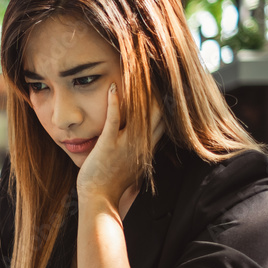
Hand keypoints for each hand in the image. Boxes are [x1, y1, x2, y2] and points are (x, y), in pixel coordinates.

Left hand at [77, 83, 163, 207]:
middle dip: (160, 92)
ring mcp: (126, 143)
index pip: (166, 120)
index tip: (168, 85)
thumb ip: (142, 150)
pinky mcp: (108, 144)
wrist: (99, 198)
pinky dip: (114, 102)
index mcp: (149, 148)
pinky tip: (113, 87)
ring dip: (139, 92)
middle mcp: (142, 144)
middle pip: (159, 112)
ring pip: (140, 112)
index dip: (169, 103)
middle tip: (157, 69)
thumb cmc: (112, 183)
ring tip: (137, 71)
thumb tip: (146, 140)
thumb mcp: (135, 165)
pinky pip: (114, 119)